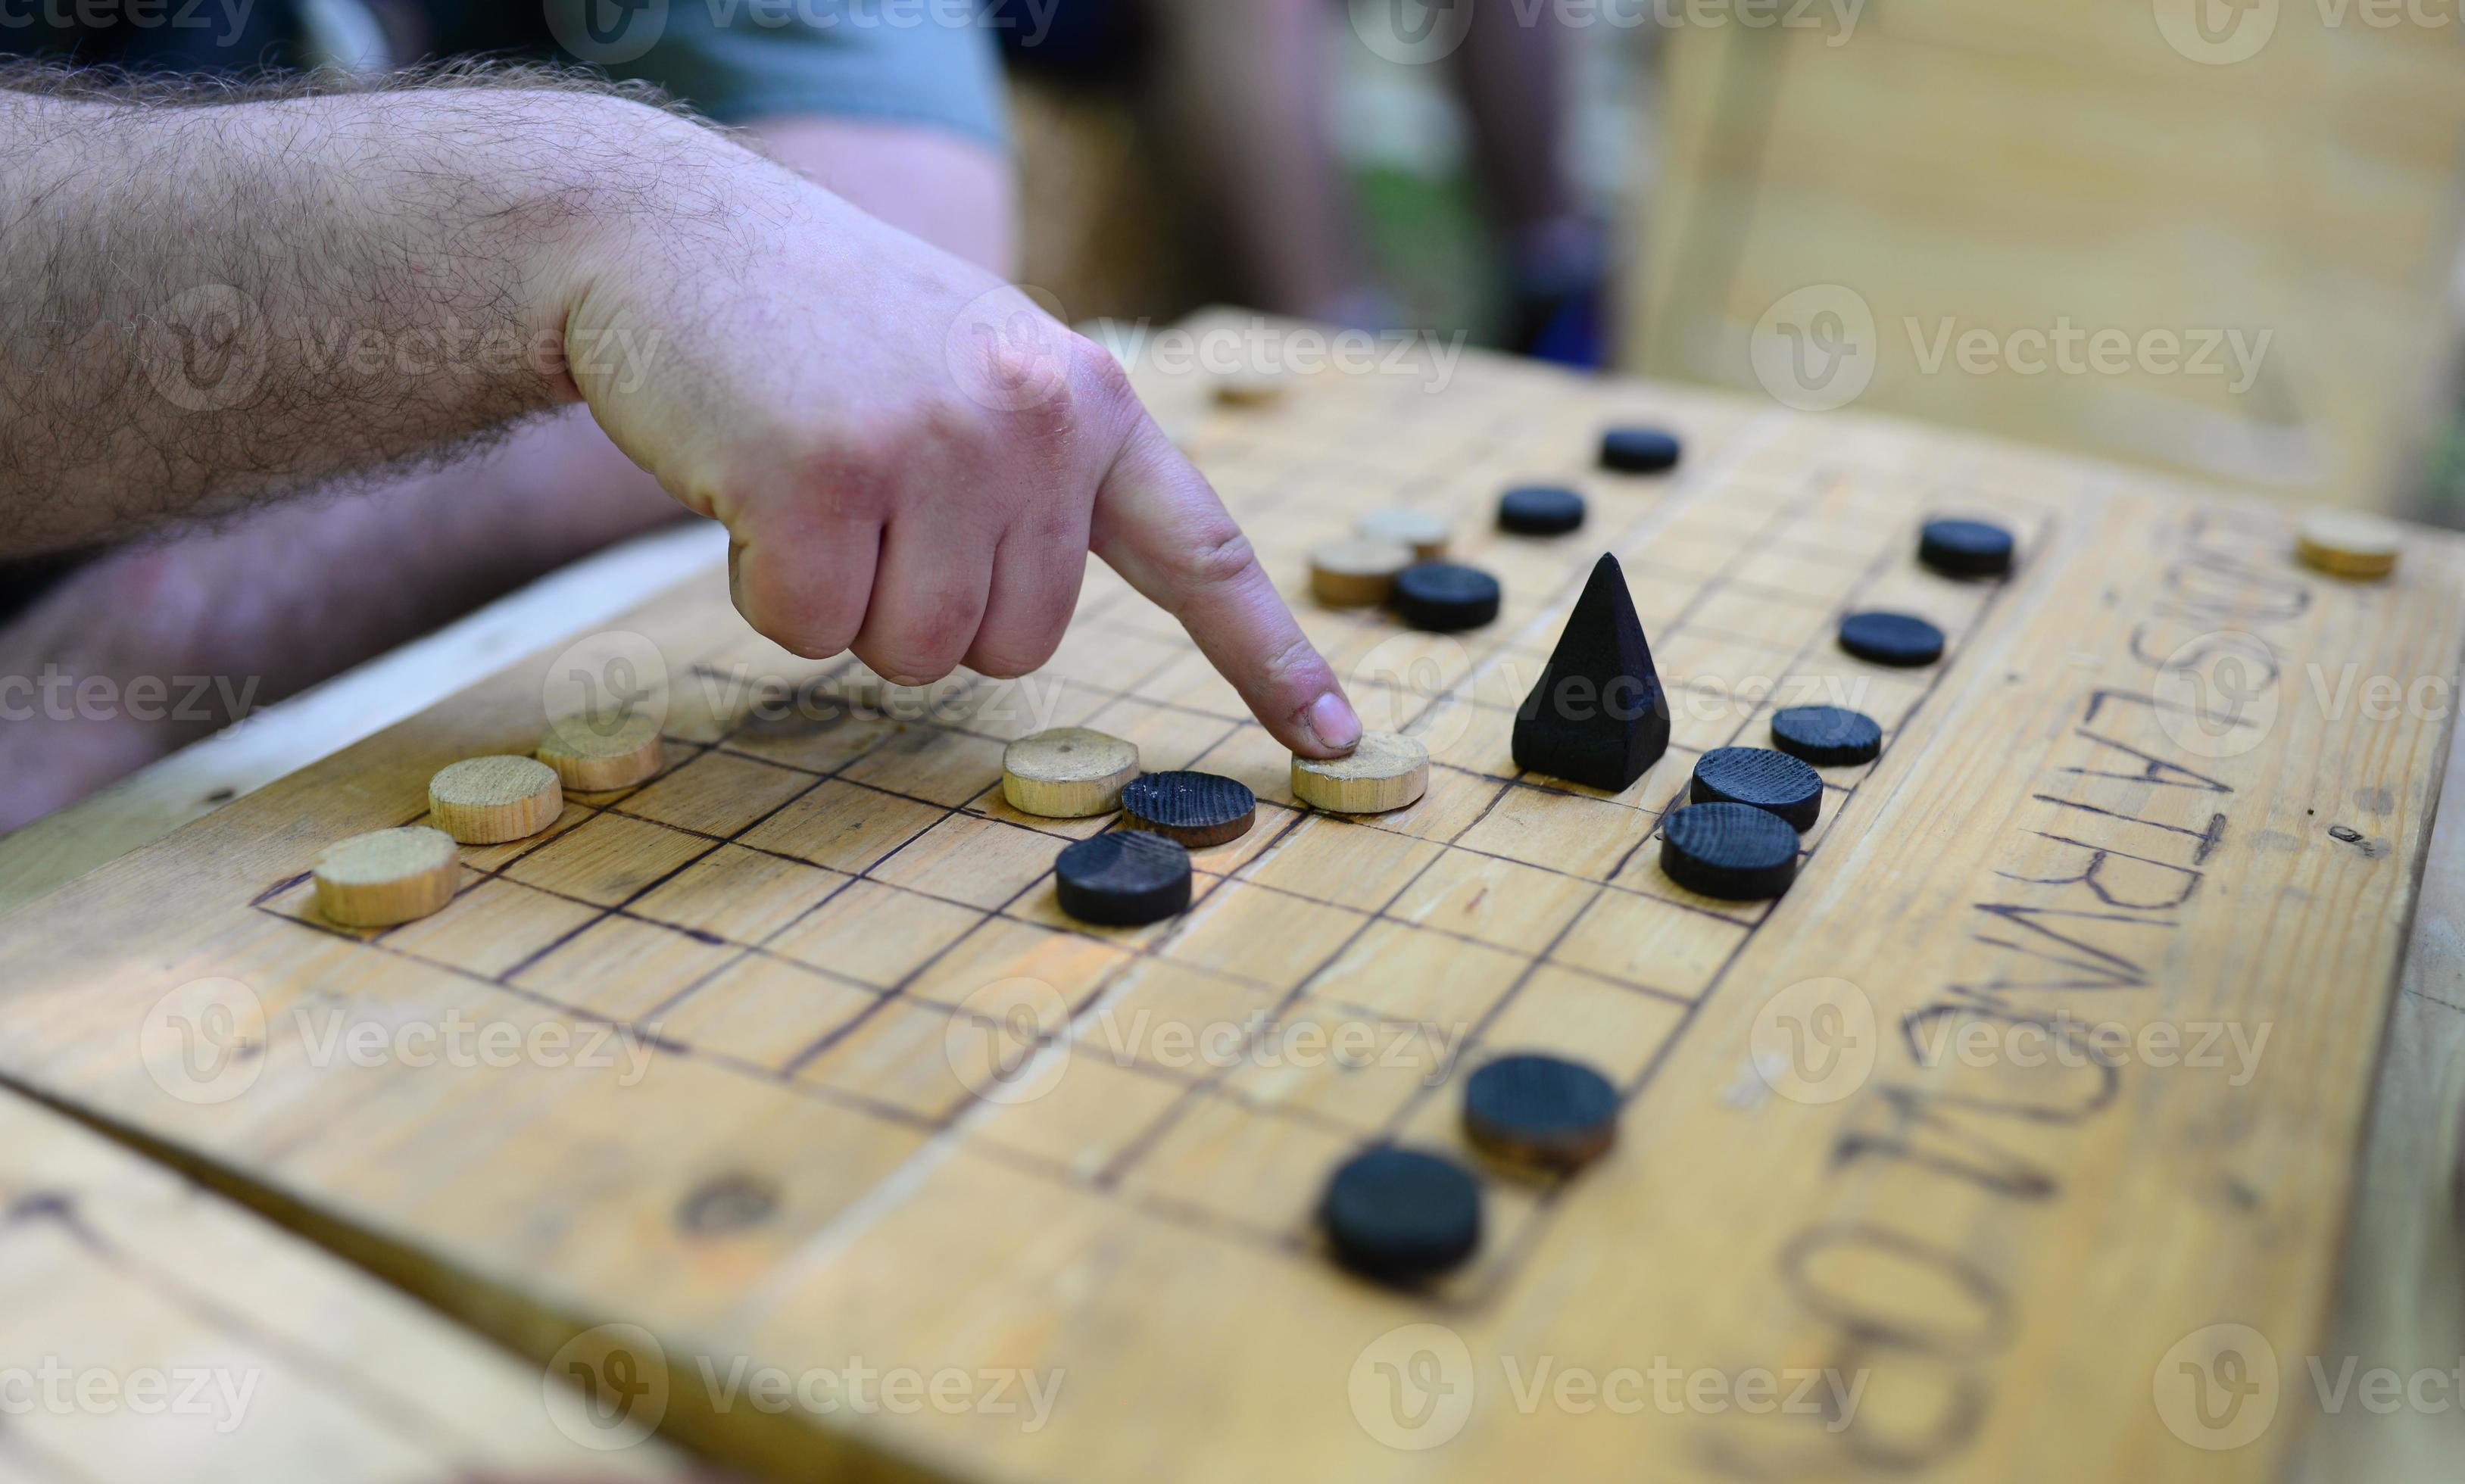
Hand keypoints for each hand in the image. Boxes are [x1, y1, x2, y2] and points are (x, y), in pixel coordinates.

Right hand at [547, 127, 1362, 757]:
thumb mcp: (977, 361)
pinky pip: (808, 633)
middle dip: (931, 608)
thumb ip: (1042, 469)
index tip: (1340, 740)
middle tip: (871, 501)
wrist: (671, 232)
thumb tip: (1033, 620)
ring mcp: (932, 444)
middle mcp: (1033, 419)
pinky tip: (750, 486)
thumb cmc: (824, 321)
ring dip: (844, 602)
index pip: (1202, 550)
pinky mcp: (822, 478)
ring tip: (812, 483)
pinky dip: (763, 589)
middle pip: (1017, 646)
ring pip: (914, 656)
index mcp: (1089, 398)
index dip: (1270, 658)